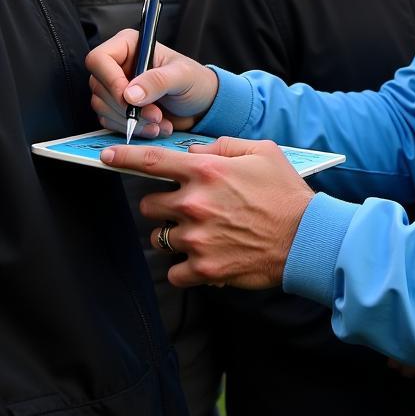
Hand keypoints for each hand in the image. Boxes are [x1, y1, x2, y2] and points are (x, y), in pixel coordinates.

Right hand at [86, 29, 218, 136]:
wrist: (202, 106)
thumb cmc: (196, 82)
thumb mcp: (183, 77)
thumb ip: (158, 81)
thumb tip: (129, 94)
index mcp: (130, 46)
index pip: (99, 59)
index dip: (110, 80)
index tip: (129, 99)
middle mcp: (118, 65)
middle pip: (99, 87)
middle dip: (127, 107)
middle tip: (155, 114)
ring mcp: (115, 87)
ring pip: (102, 107)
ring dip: (131, 121)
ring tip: (160, 122)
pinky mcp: (117, 108)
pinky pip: (109, 121)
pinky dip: (131, 129)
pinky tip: (154, 127)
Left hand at [100, 136, 314, 288]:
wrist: (306, 238)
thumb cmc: (286, 193)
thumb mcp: (264, 152)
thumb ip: (225, 145)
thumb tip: (196, 150)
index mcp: (207, 171)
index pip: (151, 161)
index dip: (123, 157)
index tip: (107, 156)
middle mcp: (195, 204)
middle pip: (149, 204)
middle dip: (165, 204)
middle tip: (192, 208)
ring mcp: (196, 239)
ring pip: (160, 238)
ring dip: (176, 235)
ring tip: (205, 234)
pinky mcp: (203, 269)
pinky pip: (173, 270)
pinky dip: (185, 266)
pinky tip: (206, 257)